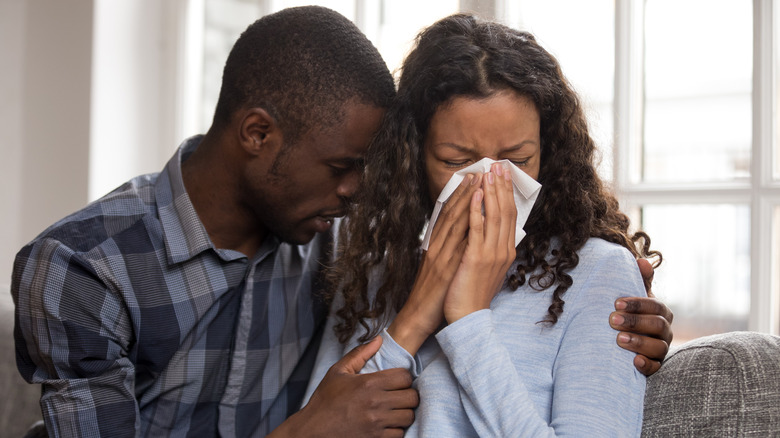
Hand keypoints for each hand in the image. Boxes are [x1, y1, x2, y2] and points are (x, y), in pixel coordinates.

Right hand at [273, 337, 418, 437]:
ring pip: (408, 416)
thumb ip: (360, 354)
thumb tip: (379, 340)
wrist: (313, 428)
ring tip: (395, 409)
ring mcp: (377, 423)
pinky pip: (399, 433)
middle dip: (408, 394)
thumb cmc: (325, 399)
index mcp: (368, 383)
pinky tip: (387, 423)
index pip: (405, 377)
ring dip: (404, 412)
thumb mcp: (338, 371)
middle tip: (399, 394)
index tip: (397, 380)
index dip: (404, 377)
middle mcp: (375, 403)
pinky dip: (396, 428)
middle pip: (412, 397)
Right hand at [388, 173, 482, 354]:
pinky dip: (467, 226)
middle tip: (480, 171)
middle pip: (452, 213)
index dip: (460, 195)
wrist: (418, 316)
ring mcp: (440, 255)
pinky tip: (477, 214)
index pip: (449, 215)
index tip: (472, 178)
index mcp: (435, 245)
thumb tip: (463, 238)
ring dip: (467, 200)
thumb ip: (447, 250)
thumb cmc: (432, 294)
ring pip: (454, 222)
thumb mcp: (438, 267)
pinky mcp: (445, 267)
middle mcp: (437, 246)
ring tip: (480, 182)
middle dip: (466, 191)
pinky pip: (457, 243)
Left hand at [444, 163, 516, 322]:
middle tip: (499, 165)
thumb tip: (490, 231)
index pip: (510, 216)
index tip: (504, 175)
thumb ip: (490, 248)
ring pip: (495, 216)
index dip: (507, 193)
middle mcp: (503, 250)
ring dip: (492, 191)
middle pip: (506, 211)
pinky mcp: (475, 257)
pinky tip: (476, 193)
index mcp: (506, 251)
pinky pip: (478, 228)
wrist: (467, 317)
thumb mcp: (487, 267)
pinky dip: (477, 208)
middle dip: (502, 186)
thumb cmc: (472, 293)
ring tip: (488, 172)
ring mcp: (491, 253)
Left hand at [610, 258, 673, 375]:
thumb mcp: (632, 296)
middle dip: (635, 322)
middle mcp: (665, 331)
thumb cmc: (628, 313)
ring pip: (658, 347)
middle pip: (658, 326)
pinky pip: (656, 368)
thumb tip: (642, 261)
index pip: (656, 306)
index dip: (638, 304)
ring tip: (618, 339)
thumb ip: (638, 280)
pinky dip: (646, 365)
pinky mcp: (654, 365)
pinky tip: (634, 362)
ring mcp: (661, 349)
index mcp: (661, 312)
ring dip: (639, 342)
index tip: (616, 303)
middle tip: (612, 320)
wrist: (620, 339)